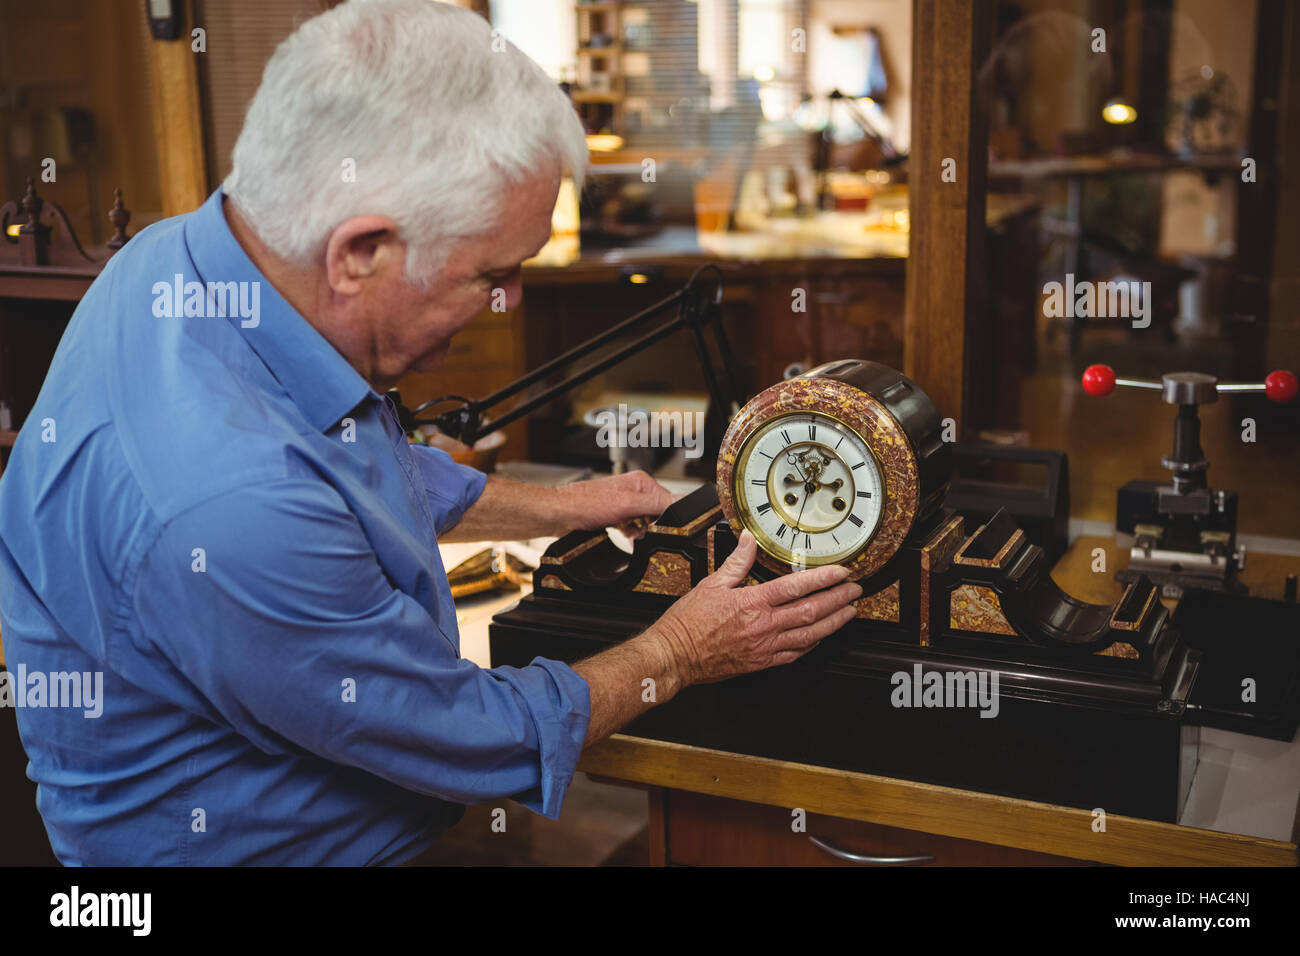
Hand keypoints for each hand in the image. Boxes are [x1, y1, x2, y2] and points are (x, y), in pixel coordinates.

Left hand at [566, 471, 676, 539]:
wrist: (560, 514)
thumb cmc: (586, 504)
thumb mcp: (628, 505)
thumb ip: (657, 504)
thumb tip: (682, 501)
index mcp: (641, 482)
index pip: (668, 500)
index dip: (666, 517)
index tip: (658, 528)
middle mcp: (634, 490)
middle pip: (657, 512)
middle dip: (651, 525)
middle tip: (639, 530)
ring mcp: (624, 503)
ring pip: (645, 521)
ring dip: (640, 531)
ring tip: (629, 532)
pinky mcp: (616, 515)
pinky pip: (633, 527)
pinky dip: (630, 533)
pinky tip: (623, 534)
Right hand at [650, 530, 860, 685]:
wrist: (675, 656)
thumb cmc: (688, 624)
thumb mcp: (711, 584)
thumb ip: (736, 562)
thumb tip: (748, 541)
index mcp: (751, 603)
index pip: (796, 587)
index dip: (823, 578)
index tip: (840, 572)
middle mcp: (763, 626)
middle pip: (811, 611)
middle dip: (838, 600)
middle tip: (855, 591)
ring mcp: (765, 646)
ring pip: (810, 635)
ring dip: (833, 622)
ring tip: (849, 612)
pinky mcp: (762, 662)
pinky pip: (795, 654)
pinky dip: (813, 643)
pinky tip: (822, 636)